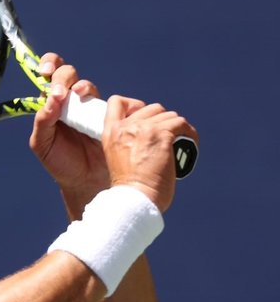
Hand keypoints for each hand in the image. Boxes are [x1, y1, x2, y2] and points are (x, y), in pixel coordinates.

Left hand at [29, 53, 108, 204]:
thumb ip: (43, 120)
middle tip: (62, 92)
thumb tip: (52, 98)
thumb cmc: (60, 162)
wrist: (85, 181)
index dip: (49, 66)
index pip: (49, 75)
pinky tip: (105, 112)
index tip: (46, 72)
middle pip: (68, 74)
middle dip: (64, 76)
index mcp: (51, 104)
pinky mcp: (110, 116)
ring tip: (81, 96)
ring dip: (83, 87)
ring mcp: (90, 107)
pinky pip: (114, 101)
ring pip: (88, 85)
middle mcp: (70, 102)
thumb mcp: (42, 143)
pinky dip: (110, 102)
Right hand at [99, 96, 197, 212]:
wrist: (134, 199)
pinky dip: (190, 134)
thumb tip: (151, 132)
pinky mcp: (162, 135)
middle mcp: (126, 127)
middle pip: (151, 108)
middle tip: (167, 139)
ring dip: (177, 128)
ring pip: (169, 116)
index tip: (145, 120)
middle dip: (162, 121)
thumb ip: (127, 141)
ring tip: (180, 144)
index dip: (134, 105)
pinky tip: (190, 145)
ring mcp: (144, 129)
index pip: (117, 102)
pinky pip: (182, 124)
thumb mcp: (117, 158)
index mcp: (110, 133)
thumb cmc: (129, 188)